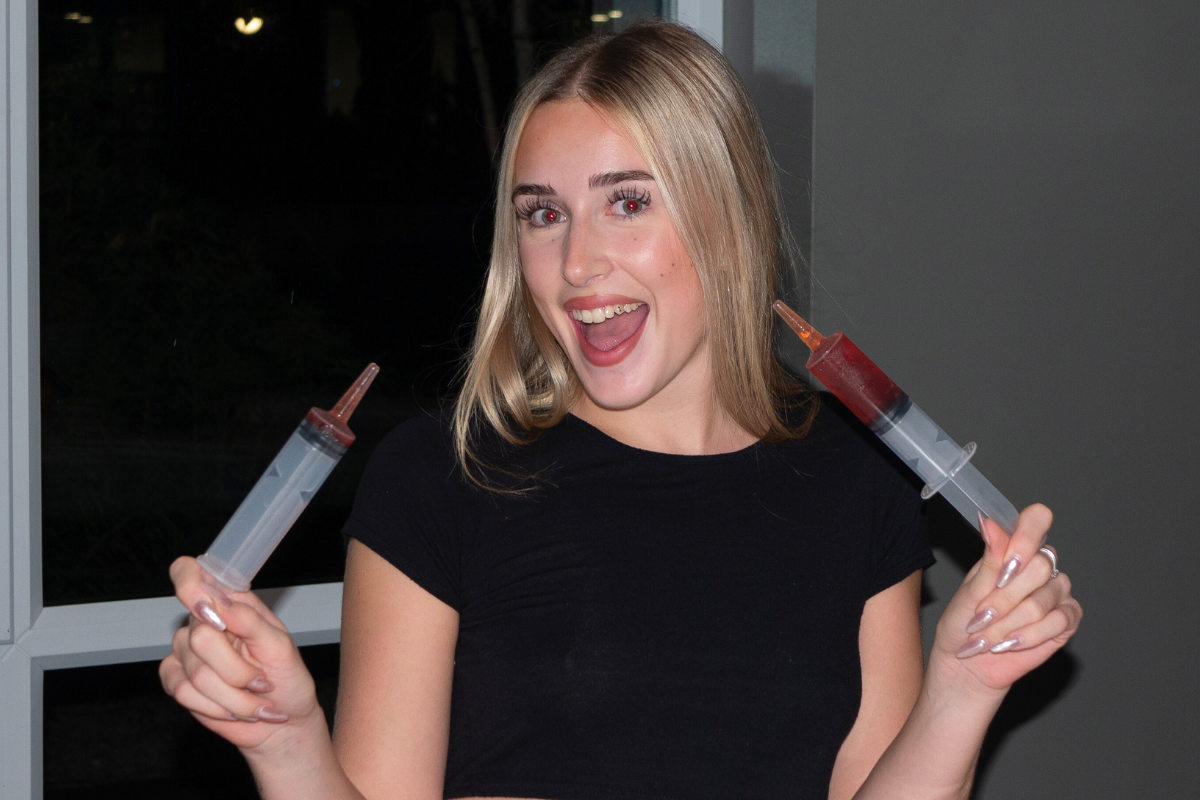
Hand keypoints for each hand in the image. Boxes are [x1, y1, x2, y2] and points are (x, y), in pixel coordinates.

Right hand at [159, 556, 323, 752]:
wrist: (282, 721)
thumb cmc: (287, 678)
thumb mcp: (279, 645)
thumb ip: (248, 619)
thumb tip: (218, 601)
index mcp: (230, 602)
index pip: (189, 574)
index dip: (190, 586)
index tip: (211, 614)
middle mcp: (202, 622)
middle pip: (201, 638)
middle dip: (238, 671)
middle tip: (261, 680)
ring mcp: (185, 651)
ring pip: (196, 674)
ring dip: (234, 697)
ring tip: (254, 697)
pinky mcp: (176, 680)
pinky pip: (183, 693)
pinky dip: (217, 707)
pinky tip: (235, 709)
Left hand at [929, 504, 1082, 694]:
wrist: (969, 663)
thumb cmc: (964, 623)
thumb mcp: (971, 591)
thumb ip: (989, 560)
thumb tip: (990, 523)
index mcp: (1014, 549)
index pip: (1036, 520)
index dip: (1026, 538)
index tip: (1007, 564)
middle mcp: (1040, 566)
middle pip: (1038, 566)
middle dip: (1004, 598)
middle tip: (982, 615)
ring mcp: (1057, 591)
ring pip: (1041, 601)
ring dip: (1008, 623)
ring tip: (988, 636)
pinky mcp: (1068, 618)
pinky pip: (1056, 622)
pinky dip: (1027, 636)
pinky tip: (1008, 643)